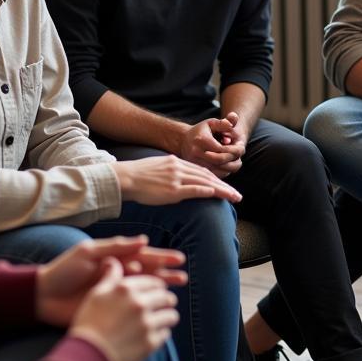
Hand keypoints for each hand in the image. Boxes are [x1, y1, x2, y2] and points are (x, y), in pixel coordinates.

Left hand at [36, 236, 186, 326]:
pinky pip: (132, 307)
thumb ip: (115, 247)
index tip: (178, 259)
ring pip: (144, 290)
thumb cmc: (63, 270)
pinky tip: (157, 309)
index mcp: (115, 259)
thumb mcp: (88, 252)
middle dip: (165, 274)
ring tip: (177, 290)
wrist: (43, 296)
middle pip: (148, 273)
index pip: (143, 256)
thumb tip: (143, 240)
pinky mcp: (110, 308)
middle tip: (183, 277)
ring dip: (160, 289)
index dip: (161, 257)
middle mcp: (118, 275)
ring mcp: (115, 292)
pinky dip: (145, 306)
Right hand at [68, 259, 179, 360]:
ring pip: (171, 315)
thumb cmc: (88, 323)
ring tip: (163, 319)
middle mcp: (140, 304)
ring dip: (168, 316)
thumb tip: (113, 260)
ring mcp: (147, 324)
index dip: (158, 286)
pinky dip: (162, 333)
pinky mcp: (150, 343)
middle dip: (166, 300)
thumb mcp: (96, 295)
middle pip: (166, 297)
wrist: (87, 356)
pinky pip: (166, 334)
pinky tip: (155, 334)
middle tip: (164, 304)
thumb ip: (110, 277)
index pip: (154, 281)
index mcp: (127, 289)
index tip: (158, 290)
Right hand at [114, 156, 241, 204]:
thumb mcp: (157, 168)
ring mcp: (176, 178)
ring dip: (222, 191)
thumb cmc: (137, 176)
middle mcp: (179, 168)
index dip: (216, 179)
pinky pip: (193, 190)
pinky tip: (217, 194)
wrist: (124, 177)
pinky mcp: (172, 190)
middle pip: (207, 176)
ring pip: (205, 182)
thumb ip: (171, 172)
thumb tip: (179, 181)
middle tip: (237, 195)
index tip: (226, 186)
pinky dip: (207, 191)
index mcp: (176, 162)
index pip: (201, 170)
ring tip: (234, 198)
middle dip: (224, 186)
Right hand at [179, 114, 243, 175]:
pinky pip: (213, 176)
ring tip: (237, 161)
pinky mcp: (196, 171)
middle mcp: (196, 153)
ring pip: (217, 171)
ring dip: (231, 167)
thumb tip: (231, 124)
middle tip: (241, 156)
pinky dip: (224, 173)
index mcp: (201, 140)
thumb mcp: (211, 123)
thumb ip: (223, 123)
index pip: (222, 149)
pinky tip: (228, 166)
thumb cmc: (201, 131)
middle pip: (220, 161)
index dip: (234, 150)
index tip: (242, 147)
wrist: (183, 141)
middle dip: (233, 159)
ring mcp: (195, 163)